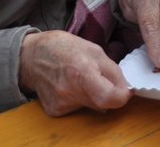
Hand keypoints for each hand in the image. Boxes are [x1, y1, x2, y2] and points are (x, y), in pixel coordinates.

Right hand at [18, 30, 132, 115]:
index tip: (126, 91)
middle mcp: (69, 91)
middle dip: (108, 93)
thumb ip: (113, 71)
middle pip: (102, 103)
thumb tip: (126, 89)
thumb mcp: (95, 50)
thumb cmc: (64, 48)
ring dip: (93, 95)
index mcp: (82, 72)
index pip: (109, 98)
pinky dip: (80, 99)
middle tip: (101, 78)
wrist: (32, 56)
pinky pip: (77, 108)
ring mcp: (60, 103)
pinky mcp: (54, 111)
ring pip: (91, 106)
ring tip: (81, 78)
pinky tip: (70, 85)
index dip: (122, 96)